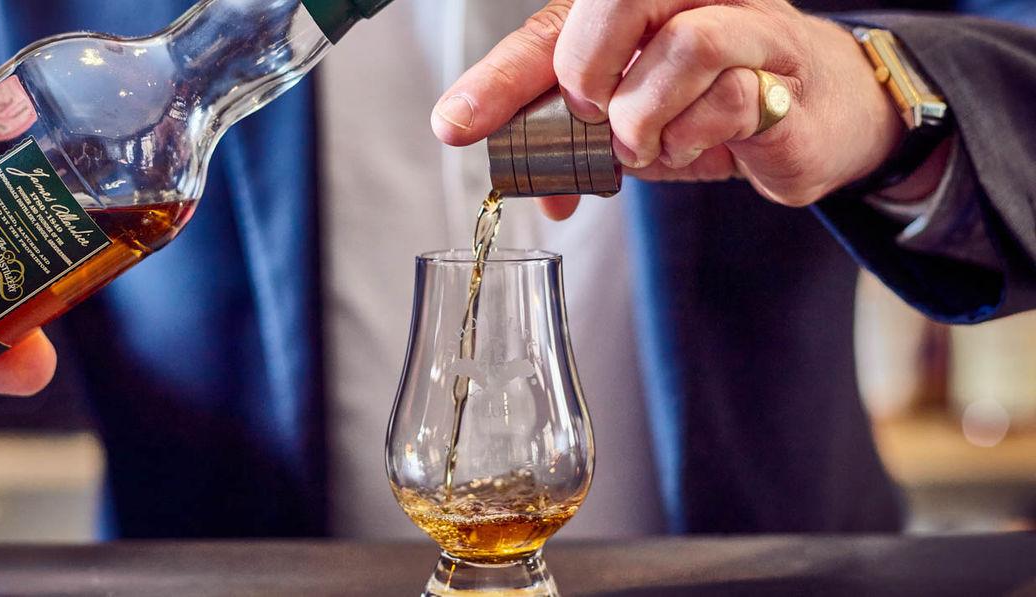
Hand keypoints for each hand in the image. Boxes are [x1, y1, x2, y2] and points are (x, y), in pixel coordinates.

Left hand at [432, 0, 941, 217]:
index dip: (499, 79)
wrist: (817, 114)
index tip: (456, 124)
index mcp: (636, 7)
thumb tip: (534, 189)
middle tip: (589, 116)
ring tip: (642, 144)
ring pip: (683, 45)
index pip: (551, 28)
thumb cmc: (714, 104)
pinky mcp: (781, 74)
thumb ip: (579, 145)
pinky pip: (733, 99)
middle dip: (584, 71)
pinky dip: (696, 138)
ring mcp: (743, 26)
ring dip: (645, 116)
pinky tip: (693, 147)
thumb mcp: (631, 123)